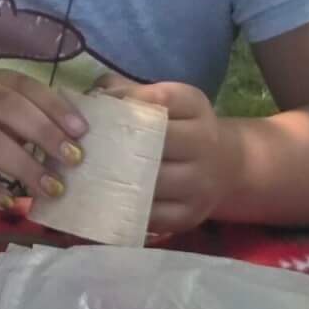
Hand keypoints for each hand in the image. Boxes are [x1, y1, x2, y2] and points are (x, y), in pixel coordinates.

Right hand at [0, 71, 88, 214]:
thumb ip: (17, 124)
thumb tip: (71, 139)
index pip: (18, 84)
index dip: (52, 105)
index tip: (81, 130)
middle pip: (4, 107)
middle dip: (44, 133)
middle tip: (73, 160)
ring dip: (23, 166)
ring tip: (51, 188)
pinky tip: (10, 204)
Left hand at [96, 77, 231, 234]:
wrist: (226, 165)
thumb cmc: (180, 128)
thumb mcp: (166, 102)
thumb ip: (128, 92)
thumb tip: (92, 97)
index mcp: (194, 106)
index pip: (161, 99)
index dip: (126, 102)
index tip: (100, 106)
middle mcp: (204, 142)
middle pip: (156, 142)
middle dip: (117, 145)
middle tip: (83, 147)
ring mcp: (199, 183)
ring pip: (151, 182)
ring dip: (116, 180)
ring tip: (85, 176)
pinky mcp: (190, 215)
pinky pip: (152, 216)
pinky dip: (125, 210)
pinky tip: (103, 202)